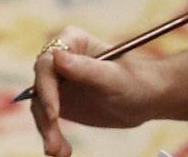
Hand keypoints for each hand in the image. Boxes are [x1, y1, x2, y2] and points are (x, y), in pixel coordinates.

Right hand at [29, 26, 167, 156]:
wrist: (148, 98)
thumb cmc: (136, 81)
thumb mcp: (113, 77)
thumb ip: (86, 68)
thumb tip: (56, 57)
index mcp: (72, 41)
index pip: (47, 64)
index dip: (46, 89)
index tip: (54, 114)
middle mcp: (60, 59)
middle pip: (40, 87)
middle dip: (45, 116)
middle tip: (53, 143)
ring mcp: (58, 81)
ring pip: (40, 107)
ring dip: (47, 131)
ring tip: (58, 152)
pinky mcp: (60, 102)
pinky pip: (48, 120)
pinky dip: (52, 136)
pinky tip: (62, 152)